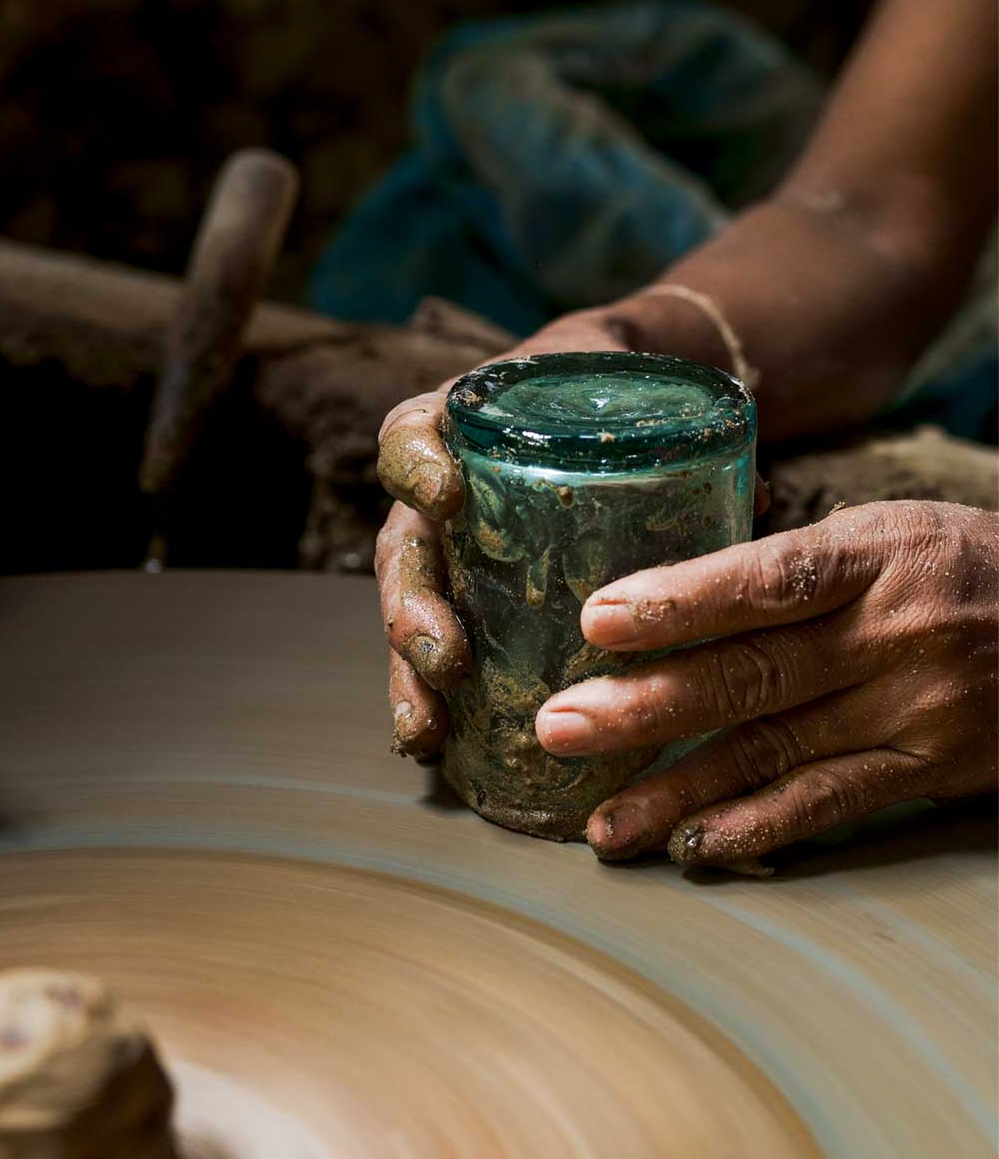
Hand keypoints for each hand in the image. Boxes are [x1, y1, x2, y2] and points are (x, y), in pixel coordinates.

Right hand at [375, 314, 641, 759]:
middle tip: (446, 656)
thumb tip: (756, 499)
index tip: (450, 492)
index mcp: (463, 435)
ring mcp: (443, 554)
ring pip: (407, 614)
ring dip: (408, 676)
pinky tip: (432, 747)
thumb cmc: (611, 412)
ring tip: (425, 729)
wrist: (599, 414)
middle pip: (403, 550)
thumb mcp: (628, 410)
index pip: (412, 435)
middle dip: (413, 609)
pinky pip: (428, 655)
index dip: (418, 465)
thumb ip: (675, 444)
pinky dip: (425, 703)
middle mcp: (436, 499)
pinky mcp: (462, 605)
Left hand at [535, 501, 997, 871]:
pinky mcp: (932, 769)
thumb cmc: (958, 568)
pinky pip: (833, 803)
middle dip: (646, 707)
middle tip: (559, 729)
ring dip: (680, 791)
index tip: (596, 621)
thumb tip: (663, 592)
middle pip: (754, 673)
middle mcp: (895, 631)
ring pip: (777, 751)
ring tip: (601, 824)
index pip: (768, 578)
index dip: (680, 601)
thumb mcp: (887, 533)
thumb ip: (793, 565)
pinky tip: (693, 846)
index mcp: (878, 553)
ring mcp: (916, 708)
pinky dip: (759, 827)